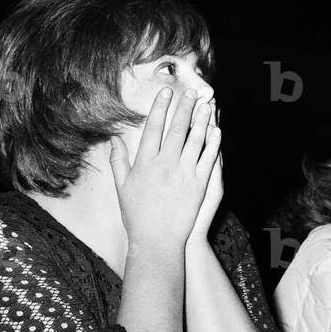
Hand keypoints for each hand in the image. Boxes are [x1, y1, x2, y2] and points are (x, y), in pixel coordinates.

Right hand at [110, 87, 220, 247]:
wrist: (156, 240)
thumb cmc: (136, 215)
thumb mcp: (122, 187)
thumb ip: (118, 161)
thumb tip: (113, 140)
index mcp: (145, 162)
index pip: (153, 128)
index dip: (160, 108)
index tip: (165, 93)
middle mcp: (165, 163)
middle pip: (176, 128)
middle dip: (183, 107)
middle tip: (190, 91)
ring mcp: (184, 173)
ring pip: (195, 139)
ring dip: (201, 119)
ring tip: (206, 104)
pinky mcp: (199, 184)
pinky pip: (208, 158)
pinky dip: (213, 142)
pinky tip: (216, 130)